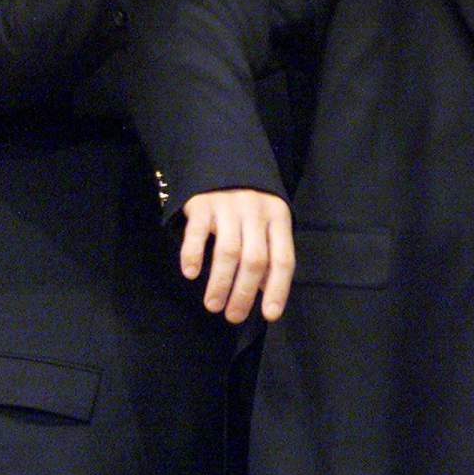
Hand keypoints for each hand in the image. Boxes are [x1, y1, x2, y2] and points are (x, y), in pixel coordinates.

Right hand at [180, 189, 294, 322]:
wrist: (221, 158)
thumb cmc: (248, 202)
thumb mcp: (267, 221)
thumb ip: (269, 252)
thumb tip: (265, 293)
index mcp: (278, 218)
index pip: (283, 258)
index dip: (278, 289)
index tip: (270, 315)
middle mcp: (256, 212)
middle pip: (254, 260)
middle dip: (244, 294)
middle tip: (233, 316)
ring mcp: (229, 206)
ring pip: (228, 251)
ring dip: (220, 283)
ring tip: (213, 306)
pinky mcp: (202, 203)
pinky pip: (197, 233)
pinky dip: (192, 255)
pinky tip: (190, 274)